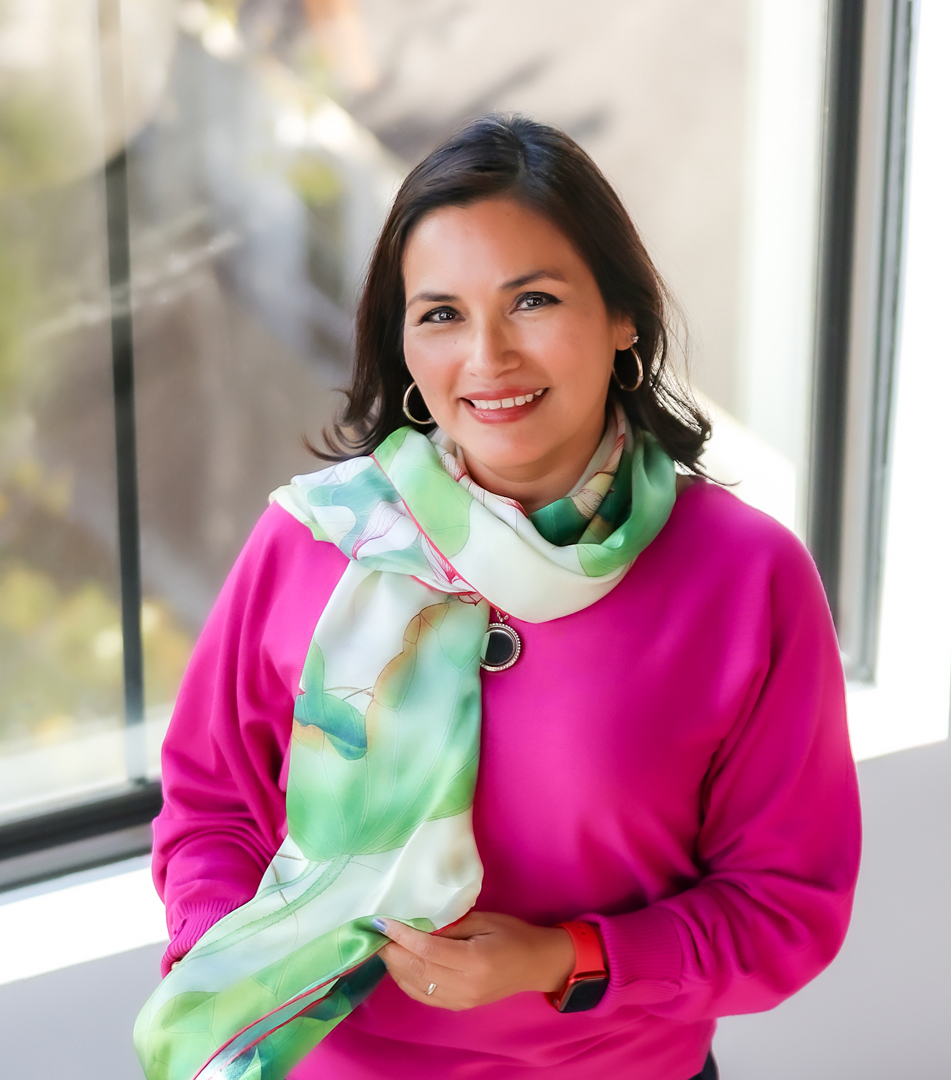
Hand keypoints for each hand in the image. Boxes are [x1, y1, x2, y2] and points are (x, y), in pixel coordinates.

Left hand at [373, 911, 575, 1010]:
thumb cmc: (513, 934)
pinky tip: (399, 963)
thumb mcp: (483, 920)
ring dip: (394, 966)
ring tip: (383, 944)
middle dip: (391, 951)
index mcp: (473, 961)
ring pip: (415, 985)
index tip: (381, 921)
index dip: (400, 935)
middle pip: (416, 970)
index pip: (426, 950)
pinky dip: (405, 980)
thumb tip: (416, 925)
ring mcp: (460, 1000)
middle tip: (374, 931)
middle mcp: (464, 986)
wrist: (536, 964)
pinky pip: (423, 995)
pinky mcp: (457, 1006)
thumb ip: (449, 925)